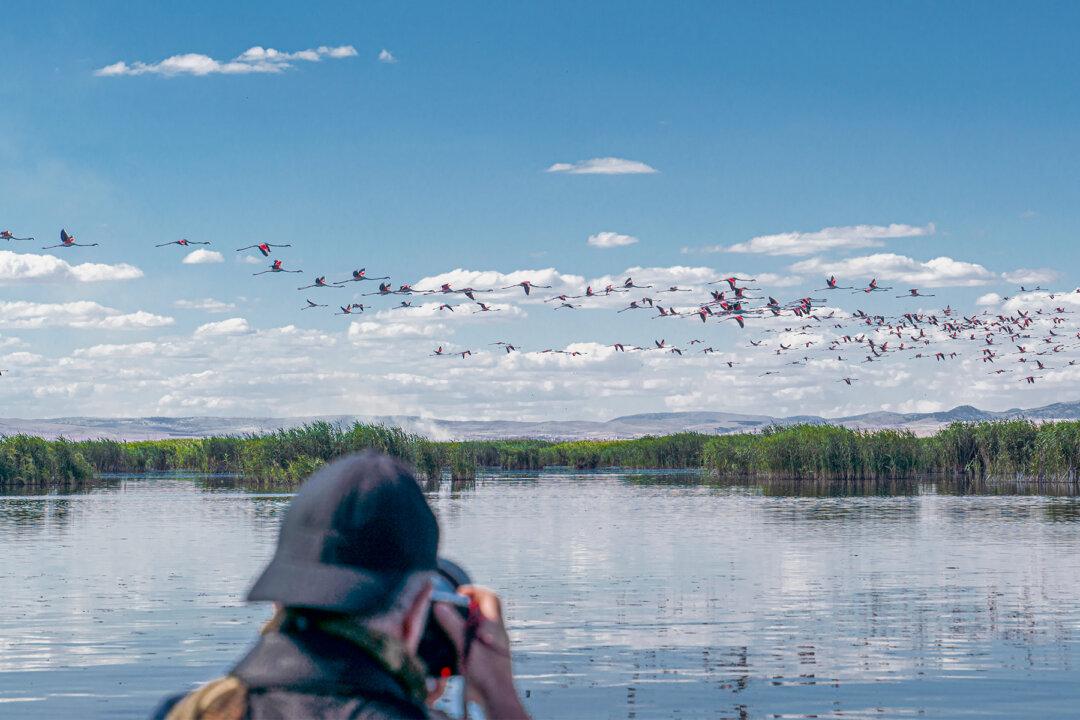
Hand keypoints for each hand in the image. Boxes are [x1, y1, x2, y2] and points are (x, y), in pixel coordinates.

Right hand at [433, 585, 529, 718]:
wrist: (495, 698)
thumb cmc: (487, 673)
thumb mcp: (466, 646)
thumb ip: (453, 624)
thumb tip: (442, 606)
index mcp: (493, 625)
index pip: (490, 597)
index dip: (475, 591)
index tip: (458, 594)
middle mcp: (493, 633)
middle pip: (481, 612)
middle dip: (464, 609)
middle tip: (448, 611)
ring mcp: (490, 646)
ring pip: (476, 628)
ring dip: (461, 626)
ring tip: (446, 630)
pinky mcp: (484, 659)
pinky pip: (473, 643)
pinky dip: (461, 641)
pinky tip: (451, 649)